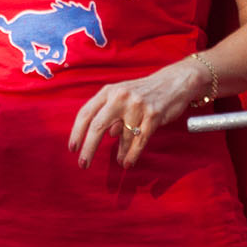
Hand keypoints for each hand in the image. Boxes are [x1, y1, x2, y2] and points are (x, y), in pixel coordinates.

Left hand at [68, 58, 208, 169]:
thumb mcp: (122, 97)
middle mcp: (120, 97)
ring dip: (119, 153)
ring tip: (119, 162)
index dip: (77, 132)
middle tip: (83, 164)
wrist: (174, 82)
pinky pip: (139, 140)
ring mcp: (137, 106)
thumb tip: (105, 137)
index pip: (86, 113)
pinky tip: (127, 163)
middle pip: (98, 126)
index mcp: (108, 91)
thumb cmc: (143, 92)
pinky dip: (132, 154)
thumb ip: (110, 114)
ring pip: (122, 136)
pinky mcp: (153, 115)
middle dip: (89, 147)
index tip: (72, 148)